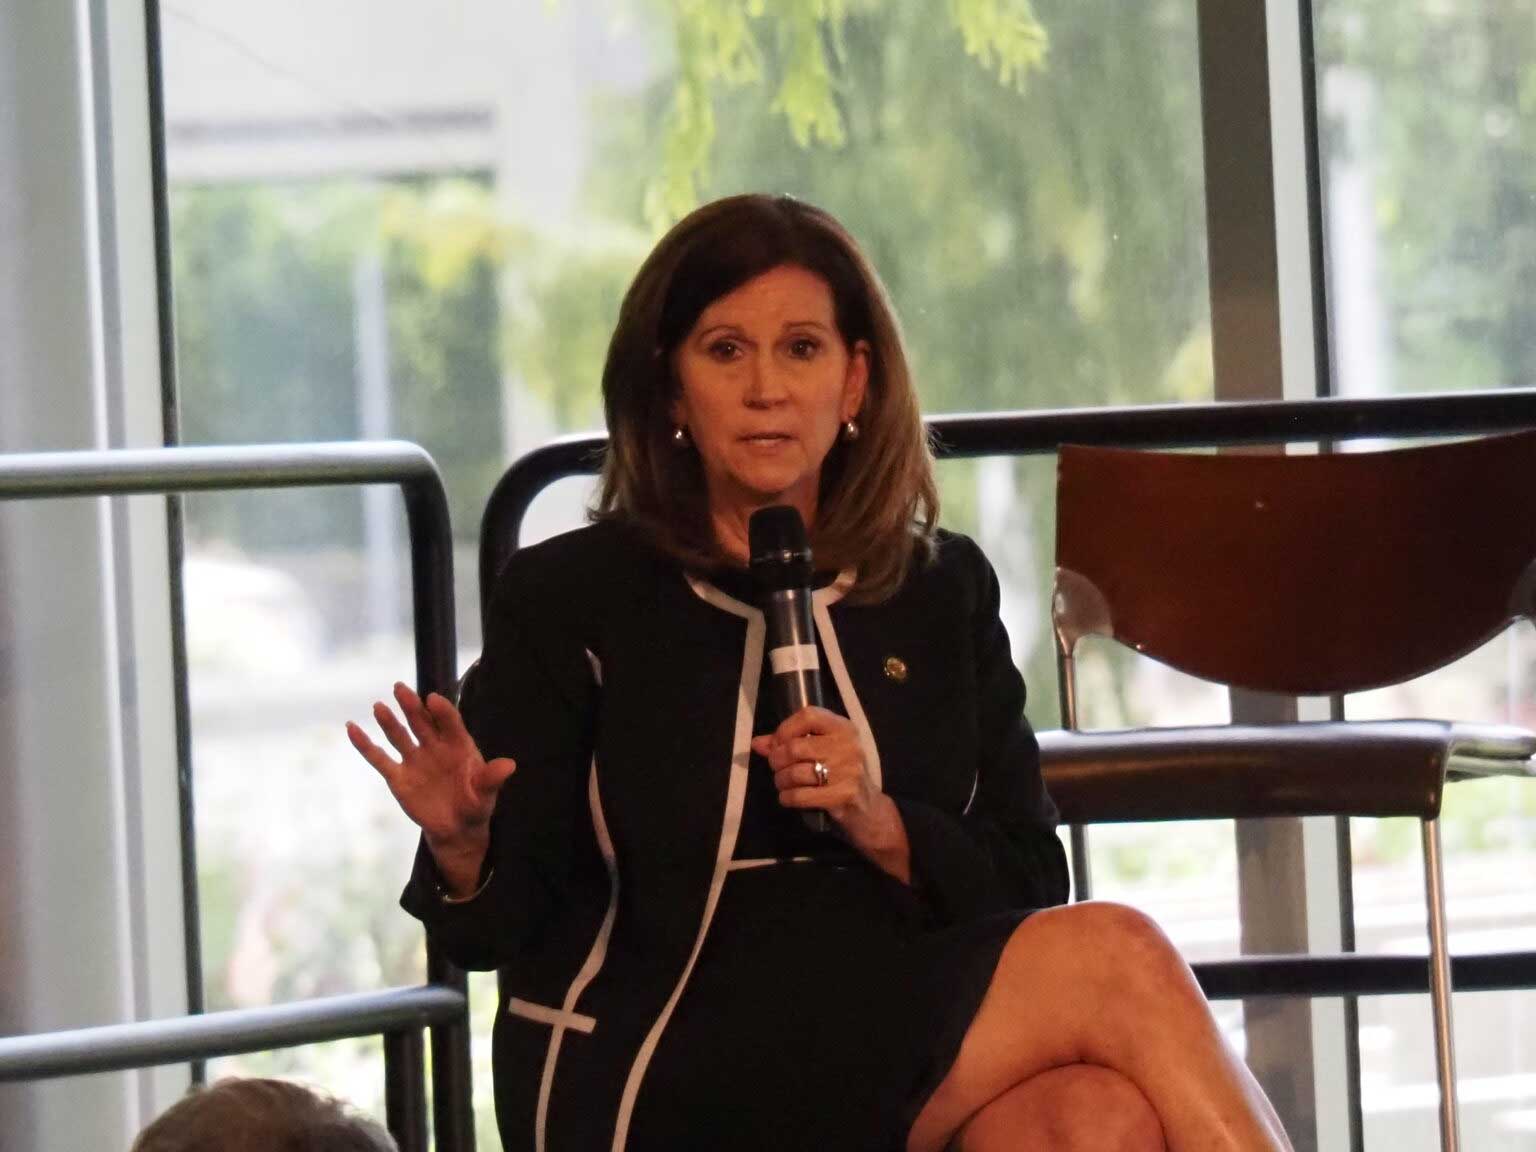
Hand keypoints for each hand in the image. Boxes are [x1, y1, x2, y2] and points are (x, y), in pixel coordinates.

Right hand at [346, 682, 515, 887]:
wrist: (457, 828)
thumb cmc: (476, 805)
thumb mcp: (486, 795)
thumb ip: (492, 779)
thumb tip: (509, 765)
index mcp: (459, 745)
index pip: (450, 722)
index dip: (442, 711)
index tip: (433, 699)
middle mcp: (434, 747)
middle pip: (421, 722)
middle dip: (412, 706)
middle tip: (401, 688)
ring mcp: (415, 760)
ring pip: (399, 736)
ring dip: (389, 721)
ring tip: (380, 706)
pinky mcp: (398, 777)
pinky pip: (379, 758)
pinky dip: (365, 744)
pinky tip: (352, 728)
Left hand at [751, 707, 909, 881]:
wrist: (869, 809)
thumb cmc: (841, 775)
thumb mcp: (821, 752)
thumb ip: (789, 744)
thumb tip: (757, 743)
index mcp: (843, 728)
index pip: (808, 716)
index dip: (785, 729)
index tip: (777, 744)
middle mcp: (848, 745)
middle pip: (796, 747)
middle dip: (777, 760)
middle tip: (778, 768)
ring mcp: (848, 771)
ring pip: (795, 773)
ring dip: (781, 781)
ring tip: (784, 784)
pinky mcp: (843, 795)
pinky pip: (800, 795)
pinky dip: (787, 798)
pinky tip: (789, 798)